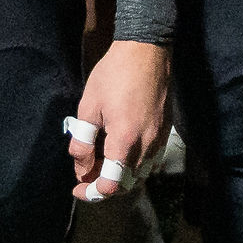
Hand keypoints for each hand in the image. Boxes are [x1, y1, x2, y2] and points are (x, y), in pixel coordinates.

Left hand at [66, 41, 171, 201]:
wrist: (146, 50)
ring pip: (140, 174)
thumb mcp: (89, 106)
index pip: (111, 184)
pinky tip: (122, 153)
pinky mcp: (165, 130)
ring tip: (102, 165)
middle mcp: (146, 145)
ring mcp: (159, 138)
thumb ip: (83, 142)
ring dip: (121, 178)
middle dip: (104, 186)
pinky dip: (134, 166)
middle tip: (86, 175)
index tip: (77, 188)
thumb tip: (81, 169)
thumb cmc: (113, 74)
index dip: (92, 192)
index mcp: (124, 140)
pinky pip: (151, 160)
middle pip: (127, 184)